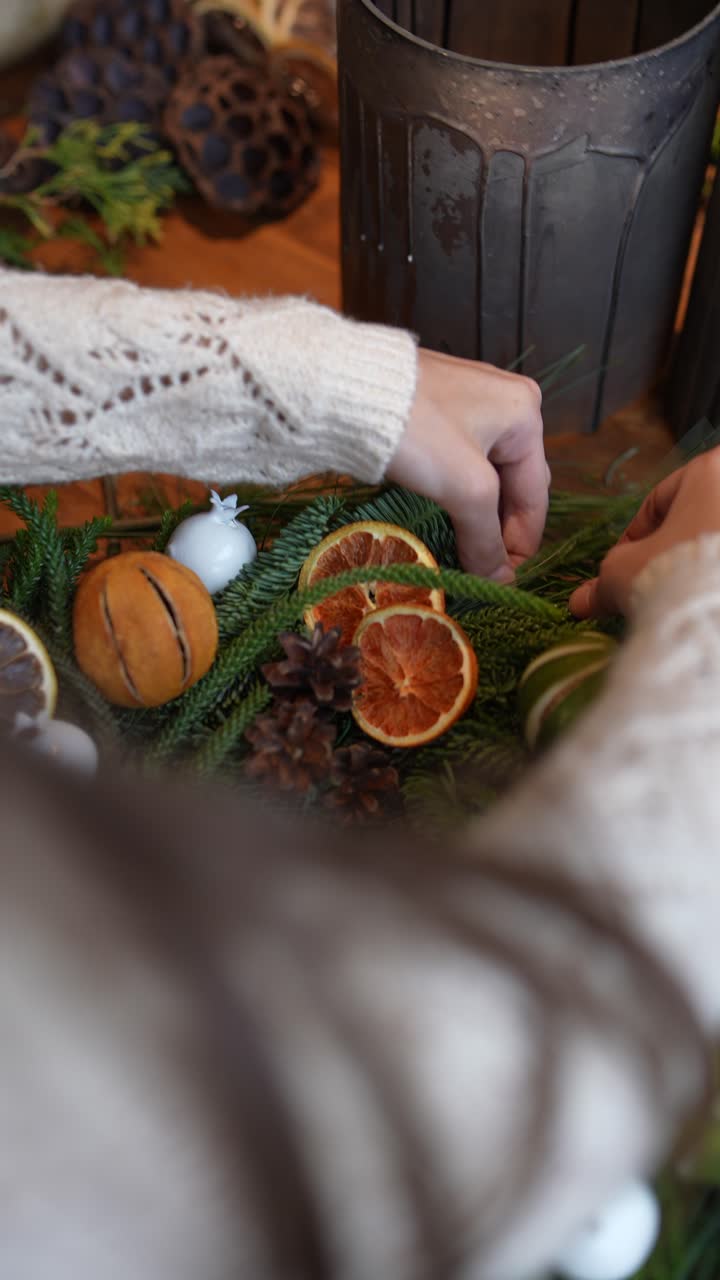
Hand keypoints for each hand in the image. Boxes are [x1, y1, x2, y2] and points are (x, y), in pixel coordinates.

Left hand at [387, 348, 547, 580]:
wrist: (344, 388)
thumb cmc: (417, 431)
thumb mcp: (464, 487)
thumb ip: (486, 537)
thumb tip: (499, 582)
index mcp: (526, 416)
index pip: (534, 495)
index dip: (520, 545)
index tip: (501, 582)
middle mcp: (506, 405)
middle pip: (513, 486)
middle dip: (498, 530)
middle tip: (479, 570)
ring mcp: (470, 405)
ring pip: (484, 477)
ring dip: (476, 516)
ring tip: (461, 552)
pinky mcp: (437, 411)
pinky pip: (459, 464)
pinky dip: (456, 495)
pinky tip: (444, 519)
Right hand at [570, 448, 719, 617]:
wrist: (719, 617)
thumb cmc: (670, 575)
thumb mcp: (624, 575)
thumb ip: (603, 582)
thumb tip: (580, 601)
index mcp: (711, 470)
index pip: (660, 501)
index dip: (634, 539)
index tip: (622, 571)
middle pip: (699, 520)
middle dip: (676, 554)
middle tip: (655, 588)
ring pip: (718, 542)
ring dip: (705, 567)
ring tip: (684, 603)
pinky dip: (719, 583)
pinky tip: (710, 609)